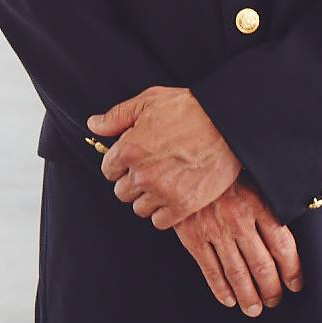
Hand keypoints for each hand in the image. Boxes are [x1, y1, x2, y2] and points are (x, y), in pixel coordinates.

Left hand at [89, 85, 241, 228]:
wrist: (228, 124)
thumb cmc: (190, 109)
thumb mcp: (149, 101)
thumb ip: (117, 116)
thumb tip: (93, 125)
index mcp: (130, 149)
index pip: (108, 170)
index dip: (121, 163)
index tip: (134, 159)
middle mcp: (142, 174)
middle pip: (122, 192)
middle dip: (133, 181)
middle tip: (153, 168)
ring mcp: (162, 192)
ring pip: (139, 208)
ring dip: (148, 197)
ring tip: (165, 181)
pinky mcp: (182, 206)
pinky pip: (159, 221)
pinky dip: (164, 212)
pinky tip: (174, 194)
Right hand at [173, 177, 302, 316]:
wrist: (185, 161)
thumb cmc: (224, 170)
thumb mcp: (252, 178)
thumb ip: (269, 204)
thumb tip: (287, 235)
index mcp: (257, 203)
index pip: (282, 245)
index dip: (292, 270)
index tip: (295, 284)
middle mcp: (238, 219)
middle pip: (261, 265)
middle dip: (271, 289)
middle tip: (275, 300)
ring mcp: (214, 230)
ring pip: (236, 273)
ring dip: (248, 296)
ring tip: (254, 308)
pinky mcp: (193, 237)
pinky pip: (210, 270)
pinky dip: (220, 288)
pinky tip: (229, 299)